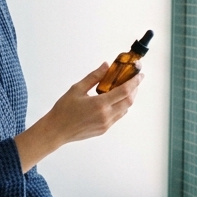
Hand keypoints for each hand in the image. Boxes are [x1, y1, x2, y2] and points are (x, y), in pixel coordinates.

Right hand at [14, 63, 143, 170]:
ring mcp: (106, 124)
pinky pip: (118, 116)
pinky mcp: (104, 129)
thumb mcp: (77, 89)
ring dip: (128, 98)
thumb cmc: (64, 110)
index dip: (134, 81)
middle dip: (134, 89)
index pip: (124, 91)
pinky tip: (115, 100)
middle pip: (129, 101)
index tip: (139, 74)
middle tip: (134, 79)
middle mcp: (106, 115)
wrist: (57, 130)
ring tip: (125, 88)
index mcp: (99, 104)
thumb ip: (94, 77)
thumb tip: (106, 66)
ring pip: (125, 109)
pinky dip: (121, 106)